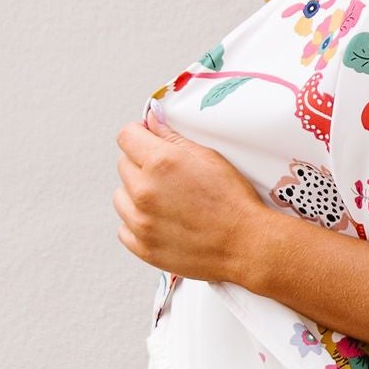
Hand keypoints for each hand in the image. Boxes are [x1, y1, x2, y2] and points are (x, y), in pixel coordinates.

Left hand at [113, 118, 268, 281]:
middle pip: (123, 165)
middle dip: (141, 165)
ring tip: (165, 200)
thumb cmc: (234, 203)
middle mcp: (145, 191)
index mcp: (161, 163)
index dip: (139, 135)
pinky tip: (160, 221)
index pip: (126, 137)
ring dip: (136, 195)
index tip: (147, 140)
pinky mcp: (143, 247)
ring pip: (121, 197)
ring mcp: (141, 222)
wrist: (247, 245)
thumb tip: (152, 121)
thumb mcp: (209, 158)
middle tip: (167, 175)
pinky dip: (138, 223)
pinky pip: (124, 229)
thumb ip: (173, 138)